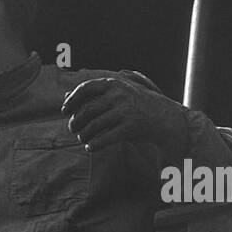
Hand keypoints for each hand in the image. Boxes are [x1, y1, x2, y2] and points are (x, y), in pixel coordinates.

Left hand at [61, 75, 188, 159]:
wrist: (166, 118)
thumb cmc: (139, 105)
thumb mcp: (119, 93)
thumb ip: (94, 93)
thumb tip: (66, 96)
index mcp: (115, 84)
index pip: (85, 88)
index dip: (72, 100)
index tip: (65, 110)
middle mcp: (119, 95)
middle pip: (87, 110)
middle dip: (76, 122)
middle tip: (73, 129)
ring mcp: (125, 111)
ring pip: (94, 126)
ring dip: (84, 135)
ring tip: (83, 139)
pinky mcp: (131, 127)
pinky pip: (106, 138)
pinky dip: (95, 144)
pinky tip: (91, 148)